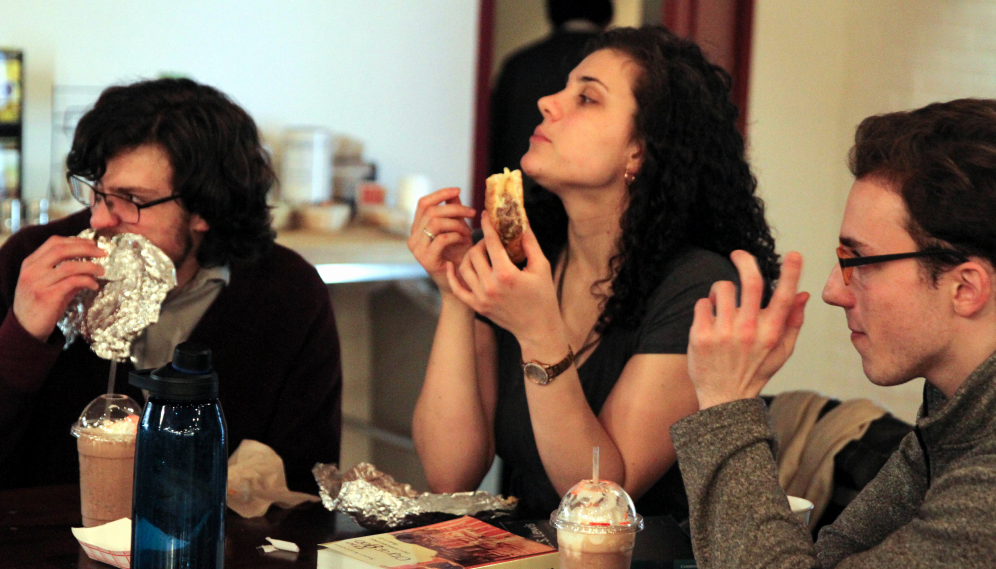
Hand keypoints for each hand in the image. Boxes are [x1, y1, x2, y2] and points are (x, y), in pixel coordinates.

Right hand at [12, 236, 105, 341]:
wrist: (26, 329)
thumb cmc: (39, 304)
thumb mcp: (47, 283)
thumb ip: (64, 272)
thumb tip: (90, 264)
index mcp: (30, 263)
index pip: (54, 242)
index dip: (76, 240)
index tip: (92, 243)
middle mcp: (32, 270)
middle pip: (62, 249)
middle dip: (86, 248)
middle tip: (103, 253)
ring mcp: (38, 283)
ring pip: (69, 266)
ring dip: (90, 266)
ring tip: (101, 271)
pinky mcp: (48, 296)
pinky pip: (73, 282)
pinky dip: (87, 281)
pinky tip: (95, 285)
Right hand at [407, 187, 474, 293]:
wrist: (460, 283)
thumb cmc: (460, 256)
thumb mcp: (457, 229)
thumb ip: (453, 212)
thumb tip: (455, 192)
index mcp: (417, 229)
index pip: (423, 203)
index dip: (440, 194)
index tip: (458, 190)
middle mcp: (413, 238)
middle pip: (431, 211)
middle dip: (455, 208)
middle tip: (472, 213)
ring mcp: (417, 250)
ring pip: (435, 223)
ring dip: (456, 223)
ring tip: (468, 232)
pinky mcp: (425, 260)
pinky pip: (441, 238)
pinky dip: (456, 235)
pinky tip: (464, 240)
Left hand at [446, 212, 561, 349]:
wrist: (538, 329)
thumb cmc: (544, 297)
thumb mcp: (541, 267)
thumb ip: (530, 243)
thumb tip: (522, 222)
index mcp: (506, 274)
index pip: (491, 242)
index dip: (488, 225)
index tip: (486, 214)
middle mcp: (490, 285)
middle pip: (475, 253)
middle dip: (481, 242)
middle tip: (490, 241)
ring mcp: (481, 297)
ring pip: (464, 267)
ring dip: (470, 255)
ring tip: (481, 253)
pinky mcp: (477, 306)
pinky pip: (458, 288)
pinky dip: (453, 275)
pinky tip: (453, 264)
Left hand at [687, 250, 809, 409]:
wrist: (723, 398)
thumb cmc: (755, 371)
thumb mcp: (781, 352)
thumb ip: (793, 322)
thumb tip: (803, 294)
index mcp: (770, 333)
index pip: (784, 297)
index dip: (791, 273)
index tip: (794, 254)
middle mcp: (748, 331)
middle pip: (751, 282)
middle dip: (745, 260)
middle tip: (739, 254)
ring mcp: (723, 333)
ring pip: (722, 288)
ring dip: (722, 290)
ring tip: (723, 304)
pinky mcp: (700, 336)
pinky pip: (702, 303)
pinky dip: (706, 306)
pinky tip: (710, 319)